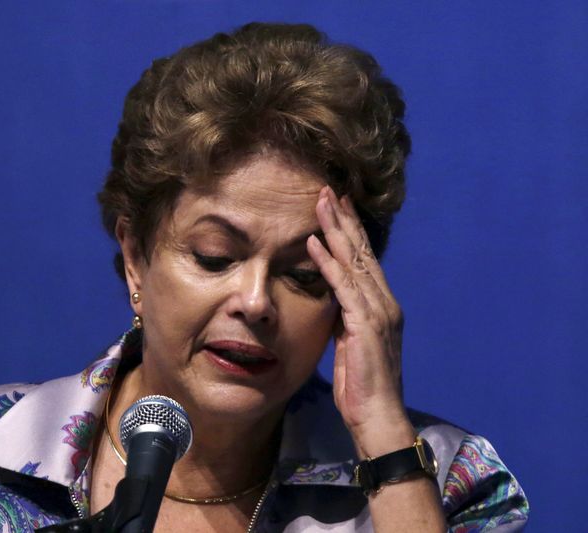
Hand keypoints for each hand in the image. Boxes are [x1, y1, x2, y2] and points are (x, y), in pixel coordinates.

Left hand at [307, 187, 413, 456]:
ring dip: (336, 230)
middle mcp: (385, 303)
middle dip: (344, 220)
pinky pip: (343, 286)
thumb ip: (346, 319)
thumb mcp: (351, 344)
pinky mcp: (366, 324)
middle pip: (362, 252)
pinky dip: (328, 262)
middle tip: (329, 191)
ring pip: (354, 261)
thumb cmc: (362, 386)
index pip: (365, 261)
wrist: (377, 416)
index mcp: (382, 307)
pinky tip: (315, 242)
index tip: (338, 208)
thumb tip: (334, 301)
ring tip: (321, 203)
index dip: (351, 233)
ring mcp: (378, 312)